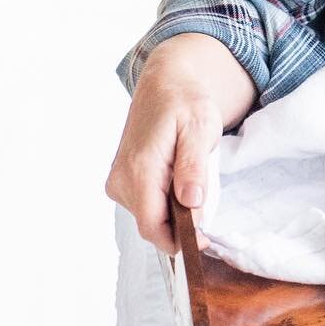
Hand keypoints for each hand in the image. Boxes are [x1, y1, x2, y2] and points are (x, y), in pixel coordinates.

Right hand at [104, 34, 256, 255]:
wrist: (165, 84)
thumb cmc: (185, 102)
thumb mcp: (200, 127)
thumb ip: (194, 165)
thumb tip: (191, 202)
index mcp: (139, 168)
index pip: (152, 225)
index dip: (178, 240)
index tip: (204, 241)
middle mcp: (121, 179)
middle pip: (152, 224)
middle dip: (180, 225)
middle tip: (206, 203)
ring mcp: (118, 181)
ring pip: (149, 217)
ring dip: (173, 213)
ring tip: (192, 182)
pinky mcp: (121, 181)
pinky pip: (145, 206)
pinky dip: (165, 204)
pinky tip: (178, 182)